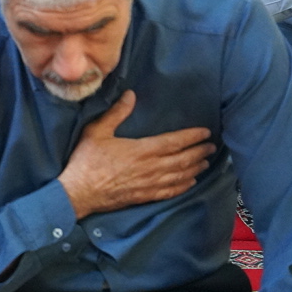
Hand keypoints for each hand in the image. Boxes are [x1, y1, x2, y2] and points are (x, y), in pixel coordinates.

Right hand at [58, 90, 213, 218]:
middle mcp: (151, 168)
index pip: (174, 142)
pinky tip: (191, 182)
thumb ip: (116, 113)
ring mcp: (150, 184)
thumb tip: (131, 95)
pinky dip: (185, 186)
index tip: (205, 132)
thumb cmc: (87, 160)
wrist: (80, 192)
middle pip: (183, 159)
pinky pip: (172, 191)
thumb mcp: (96, 131)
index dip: (192, 136)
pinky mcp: (146, 196)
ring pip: (181, 176)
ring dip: (196, 168)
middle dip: (199, 152)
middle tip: (211, 146)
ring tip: (206, 162)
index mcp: (141, 150)